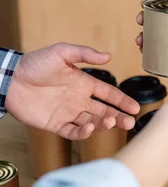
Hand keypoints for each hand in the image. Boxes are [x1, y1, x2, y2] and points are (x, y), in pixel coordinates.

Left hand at [6, 43, 139, 139]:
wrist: (11, 79)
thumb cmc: (35, 63)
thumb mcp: (62, 52)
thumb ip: (85, 54)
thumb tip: (108, 56)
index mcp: (84, 84)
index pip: (108, 94)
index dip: (122, 101)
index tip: (135, 108)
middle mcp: (79, 100)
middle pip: (104, 111)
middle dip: (118, 117)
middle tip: (129, 123)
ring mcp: (68, 113)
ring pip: (91, 123)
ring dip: (103, 124)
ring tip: (110, 122)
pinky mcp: (55, 125)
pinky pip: (72, 132)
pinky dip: (82, 134)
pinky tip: (89, 130)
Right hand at [136, 11, 167, 66]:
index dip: (154, 7)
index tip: (144, 7)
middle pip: (160, 24)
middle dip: (145, 24)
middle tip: (141, 26)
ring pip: (158, 40)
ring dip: (145, 40)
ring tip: (141, 44)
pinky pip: (165, 56)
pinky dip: (153, 56)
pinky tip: (145, 57)